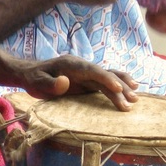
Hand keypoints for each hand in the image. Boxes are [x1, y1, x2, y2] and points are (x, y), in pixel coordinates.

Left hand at [16, 55, 138, 110]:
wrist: (31, 75)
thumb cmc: (34, 79)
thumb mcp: (37, 82)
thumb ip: (50, 83)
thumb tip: (64, 82)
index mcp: (72, 64)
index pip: (92, 70)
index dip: (106, 78)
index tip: (118, 88)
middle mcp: (83, 67)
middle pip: (105, 75)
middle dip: (120, 86)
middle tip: (132, 101)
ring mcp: (86, 74)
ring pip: (108, 79)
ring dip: (122, 88)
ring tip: (134, 100)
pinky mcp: (88, 82)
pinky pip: (105, 84)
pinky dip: (117, 88)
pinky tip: (127, 94)